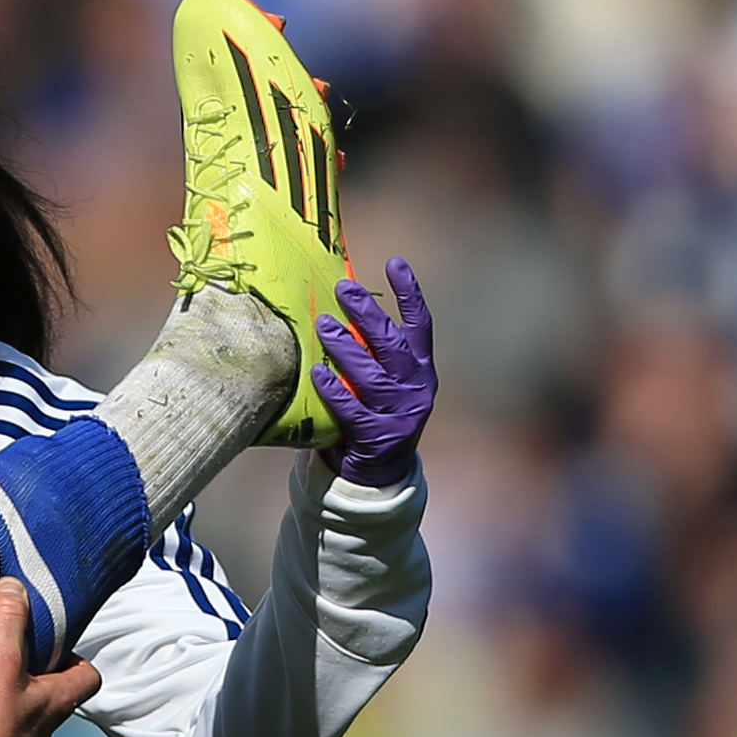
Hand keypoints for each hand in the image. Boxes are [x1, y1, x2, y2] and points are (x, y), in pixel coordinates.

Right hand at [0, 580, 100, 736]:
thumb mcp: (0, 663)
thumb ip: (9, 622)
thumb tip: (14, 587)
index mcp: (58, 700)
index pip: (89, 675)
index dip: (76, 655)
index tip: (52, 638)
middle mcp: (44, 722)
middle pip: (53, 687)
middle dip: (35, 665)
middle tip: (12, 645)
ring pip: (24, 703)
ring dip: (8, 685)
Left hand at [313, 257, 434, 487]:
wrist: (379, 472)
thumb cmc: (374, 413)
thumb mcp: (383, 381)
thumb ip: (372, 353)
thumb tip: (341, 308)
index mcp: (421, 369)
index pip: (420, 325)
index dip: (410, 293)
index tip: (394, 263)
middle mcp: (416, 388)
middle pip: (392, 344)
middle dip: (368, 314)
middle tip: (344, 289)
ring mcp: (399, 414)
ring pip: (372, 375)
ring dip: (346, 348)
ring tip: (323, 325)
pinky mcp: (376, 437)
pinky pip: (351, 410)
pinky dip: (333, 391)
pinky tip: (316, 373)